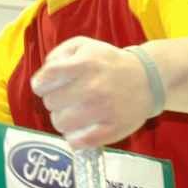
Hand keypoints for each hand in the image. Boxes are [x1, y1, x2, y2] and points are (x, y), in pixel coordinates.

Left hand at [30, 36, 153, 148]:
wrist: (147, 78)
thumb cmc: (108, 62)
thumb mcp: (83, 45)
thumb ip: (58, 55)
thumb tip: (43, 76)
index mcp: (84, 64)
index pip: (45, 79)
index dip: (39, 85)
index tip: (44, 87)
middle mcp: (93, 87)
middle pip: (50, 103)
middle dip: (54, 100)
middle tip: (66, 98)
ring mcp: (104, 110)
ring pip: (60, 123)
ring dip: (62, 120)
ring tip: (73, 113)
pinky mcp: (114, 129)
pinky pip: (80, 142)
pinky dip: (74, 138)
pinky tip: (79, 130)